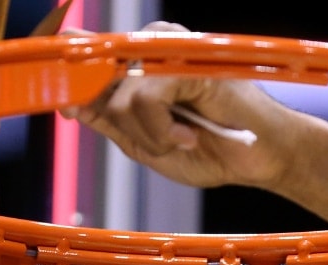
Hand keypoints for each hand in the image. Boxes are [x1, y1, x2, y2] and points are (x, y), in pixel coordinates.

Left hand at [63, 21, 327, 246]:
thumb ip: (109, 120)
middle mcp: (154, 44)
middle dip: (124, 125)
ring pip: (122, 97)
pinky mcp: (186, 60)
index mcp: (143, 60)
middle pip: (100, 82)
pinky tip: (189, 136)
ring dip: (149, 136)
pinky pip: (145, 98)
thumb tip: (69, 101)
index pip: (91, 63)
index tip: (64, 102)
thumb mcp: (146, 142)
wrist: (264, 158)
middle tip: (166, 141)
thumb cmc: (212, 149)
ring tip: (183, 140)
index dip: (72, 83)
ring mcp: (171, 48)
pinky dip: (161, 130)